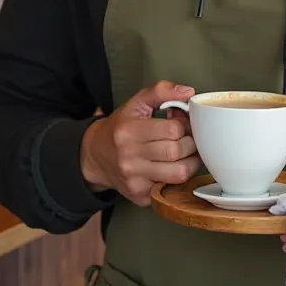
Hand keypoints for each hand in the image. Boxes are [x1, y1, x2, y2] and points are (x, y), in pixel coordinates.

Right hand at [80, 81, 200, 205]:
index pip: (173, 129)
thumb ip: (161, 91)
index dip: (185, 125)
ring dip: (190, 162)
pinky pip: (171, 188)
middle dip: (190, 143)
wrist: (95, 155)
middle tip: (187, 139)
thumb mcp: (136, 103)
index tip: (183, 124)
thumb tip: (188, 92)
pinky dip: (177, 178)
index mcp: (129, 131)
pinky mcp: (139, 195)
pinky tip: (172, 168)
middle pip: (178, 151)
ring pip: (180, 173)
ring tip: (184, 153)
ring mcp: (134, 179)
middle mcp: (129, 157)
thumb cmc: (120, 127)